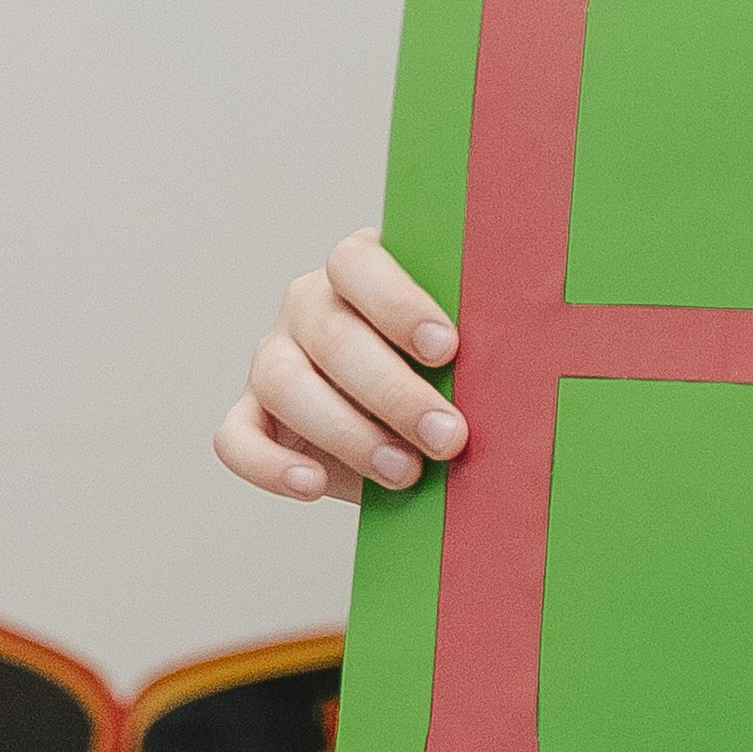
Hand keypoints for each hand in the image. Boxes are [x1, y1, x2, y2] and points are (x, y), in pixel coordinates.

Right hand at [214, 232, 467, 503]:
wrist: (403, 417)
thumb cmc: (440, 369)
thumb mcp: (456, 348)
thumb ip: (473, 344)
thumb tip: (516, 367)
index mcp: (357, 267)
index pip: (357, 264)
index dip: (399, 305)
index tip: (447, 349)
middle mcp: (306, 304)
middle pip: (333, 337)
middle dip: (395, 393)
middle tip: (448, 436)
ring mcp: (271, 357)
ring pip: (286, 386)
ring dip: (349, 434)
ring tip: (404, 471)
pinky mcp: (249, 415)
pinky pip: (236, 438)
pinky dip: (269, 466)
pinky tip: (314, 487)